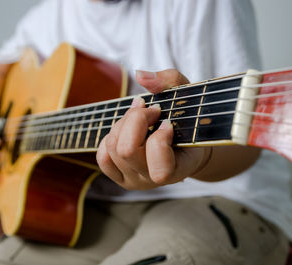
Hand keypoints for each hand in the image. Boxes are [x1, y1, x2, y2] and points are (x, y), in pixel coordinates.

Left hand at [96, 69, 210, 189]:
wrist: (186, 147)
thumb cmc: (188, 120)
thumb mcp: (187, 96)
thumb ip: (169, 81)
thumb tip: (140, 76)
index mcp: (177, 171)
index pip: (160, 168)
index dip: (159, 138)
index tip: (168, 122)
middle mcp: (152, 180)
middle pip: (126, 150)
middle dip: (135, 120)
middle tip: (150, 110)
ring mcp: (133, 180)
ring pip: (112, 147)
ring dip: (123, 123)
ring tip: (139, 115)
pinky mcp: (118, 176)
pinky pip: (102, 157)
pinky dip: (110, 138)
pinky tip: (126, 130)